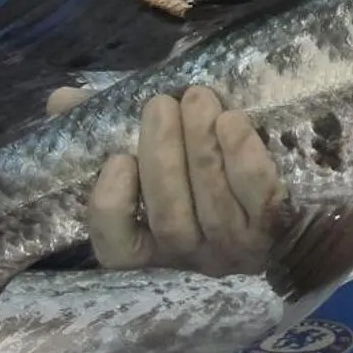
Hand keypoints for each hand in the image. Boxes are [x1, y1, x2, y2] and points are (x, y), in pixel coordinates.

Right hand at [45, 83, 284, 275]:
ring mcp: (236, 248)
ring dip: (202, 150)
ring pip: (213, 208)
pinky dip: (244, 159)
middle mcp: (191, 253)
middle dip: (163, 158)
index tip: (117, 159)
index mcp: (152, 240)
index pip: (116, 249)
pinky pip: (259, 200)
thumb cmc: (204, 159)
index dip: (111, 209)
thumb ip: (108, 124)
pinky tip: (234, 122)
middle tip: (160, 105)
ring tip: (198, 98)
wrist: (292, 187)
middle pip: (169, 219)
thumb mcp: (155, 139)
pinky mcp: (278, 230)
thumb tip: (60, 99)